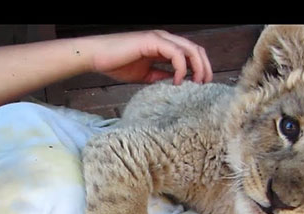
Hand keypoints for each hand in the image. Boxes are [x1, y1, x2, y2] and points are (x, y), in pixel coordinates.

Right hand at [87, 30, 212, 84]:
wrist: (97, 57)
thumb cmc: (117, 63)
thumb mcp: (145, 75)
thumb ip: (161, 76)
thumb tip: (175, 84)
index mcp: (165, 46)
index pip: (191, 53)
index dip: (201, 68)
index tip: (201, 86)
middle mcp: (165, 39)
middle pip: (196, 49)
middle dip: (205, 67)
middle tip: (205, 85)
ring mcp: (160, 38)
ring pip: (190, 49)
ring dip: (197, 67)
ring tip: (195, 83)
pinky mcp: (153, 41)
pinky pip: (175, 54)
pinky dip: (181, 68)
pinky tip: (177, 81)